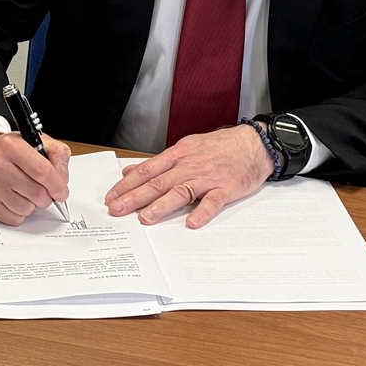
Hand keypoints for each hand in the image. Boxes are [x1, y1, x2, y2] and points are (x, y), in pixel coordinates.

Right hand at [0, 131, 70, 225]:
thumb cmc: (7, 149)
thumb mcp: (33, 140)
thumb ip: (56, 154)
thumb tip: (63, 180)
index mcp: (11, 146)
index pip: (42, 171)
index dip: (58, 185)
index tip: (62, 191)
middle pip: (37, 194)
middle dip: (47, 196)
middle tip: (44, 190)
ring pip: (26, 209)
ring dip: (32, 204)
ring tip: (25, 191)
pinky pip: (14, 218)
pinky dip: (20, 213)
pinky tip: (15, 198)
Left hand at [105, 124, 272, 227]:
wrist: (253, 143)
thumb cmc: (219, 147)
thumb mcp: (185, 148)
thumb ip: (159, 162)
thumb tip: (131, 170)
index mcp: (178, 155)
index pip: (147, 170)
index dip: (127, 184)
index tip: (111, 196)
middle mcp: (189, 165)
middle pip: (158, 182)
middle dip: (134, 197)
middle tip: (117, 209)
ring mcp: (208, 177)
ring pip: (180, 191)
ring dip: (161, 205)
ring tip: (145, 218)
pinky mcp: (226, 188)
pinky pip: (213, 201)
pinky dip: (202, 212)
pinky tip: (191, 222)